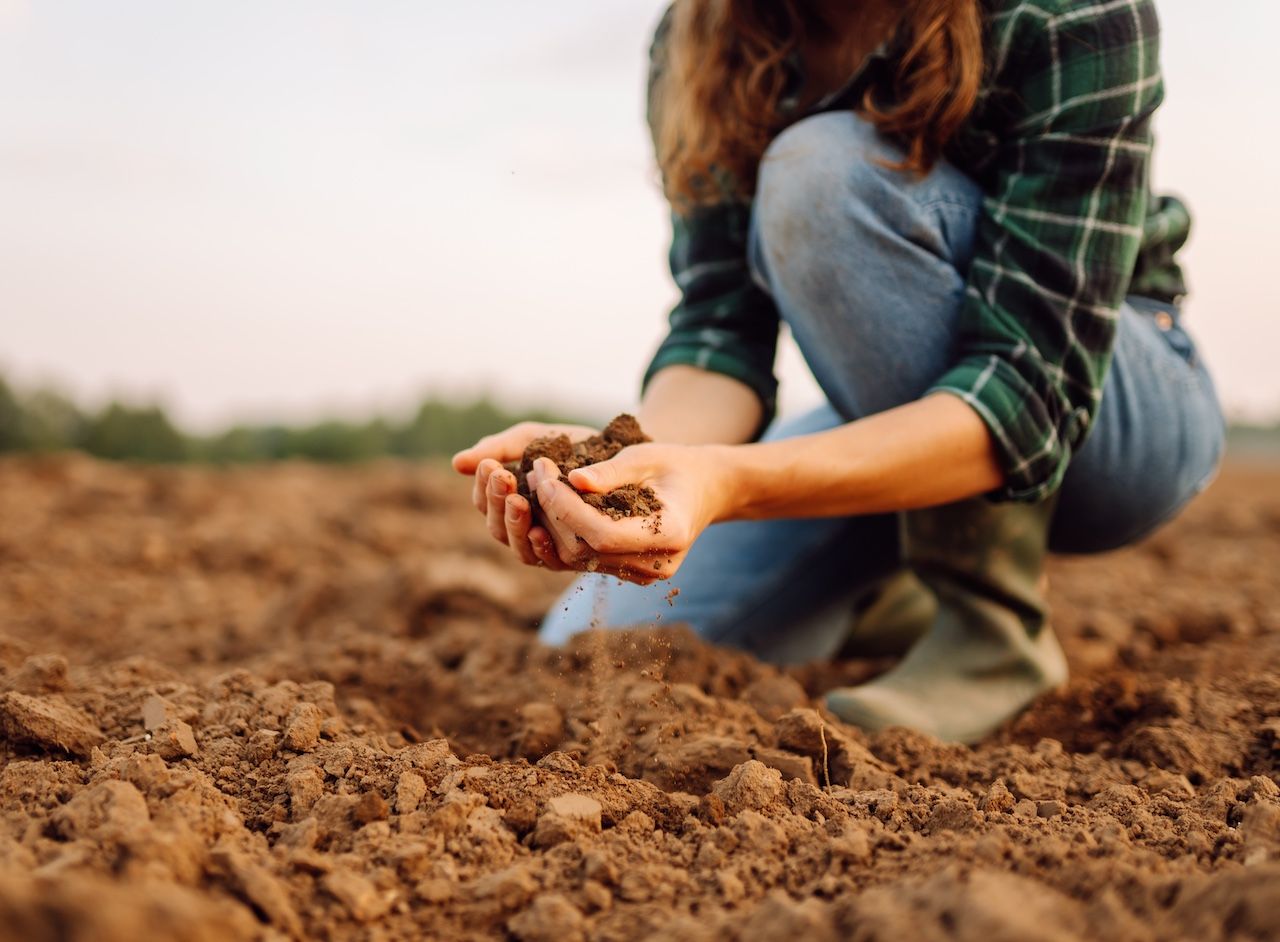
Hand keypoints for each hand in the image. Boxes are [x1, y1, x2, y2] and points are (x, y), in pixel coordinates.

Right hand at [452, 421, 597, 569]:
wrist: (627, 454)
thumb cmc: (577, 445)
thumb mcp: (536, 439)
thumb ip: (500, 448)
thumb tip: (457, 463)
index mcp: (511, 499)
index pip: (484, 502)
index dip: (484, 486)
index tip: (490, 465)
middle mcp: (526, 526)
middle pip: (497, 527)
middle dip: (497, 501)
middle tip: (503, 477)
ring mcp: (549, 543)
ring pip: (518, 547)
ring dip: (514, 524)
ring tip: (518, 500)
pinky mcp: (574, 556)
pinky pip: (550, 561)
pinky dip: (540, 548)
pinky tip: (539, 530)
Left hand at [526, 442, 730, 584]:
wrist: (702, 489)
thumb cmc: (675, 465)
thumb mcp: (646, 456)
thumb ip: (611, 471)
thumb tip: (572, 479)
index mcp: (669, 535)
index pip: (602, 534)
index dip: (566, 508)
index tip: (545, 477)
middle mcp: (655, 565)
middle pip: (585, 550)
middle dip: (552, 511)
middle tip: (536, 473)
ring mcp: (642, 574)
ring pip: (578, 559)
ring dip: (550, 523)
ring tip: (539, 484)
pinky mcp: (627, 572)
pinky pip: (584, 559)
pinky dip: (562, 533)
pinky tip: (550, 504)